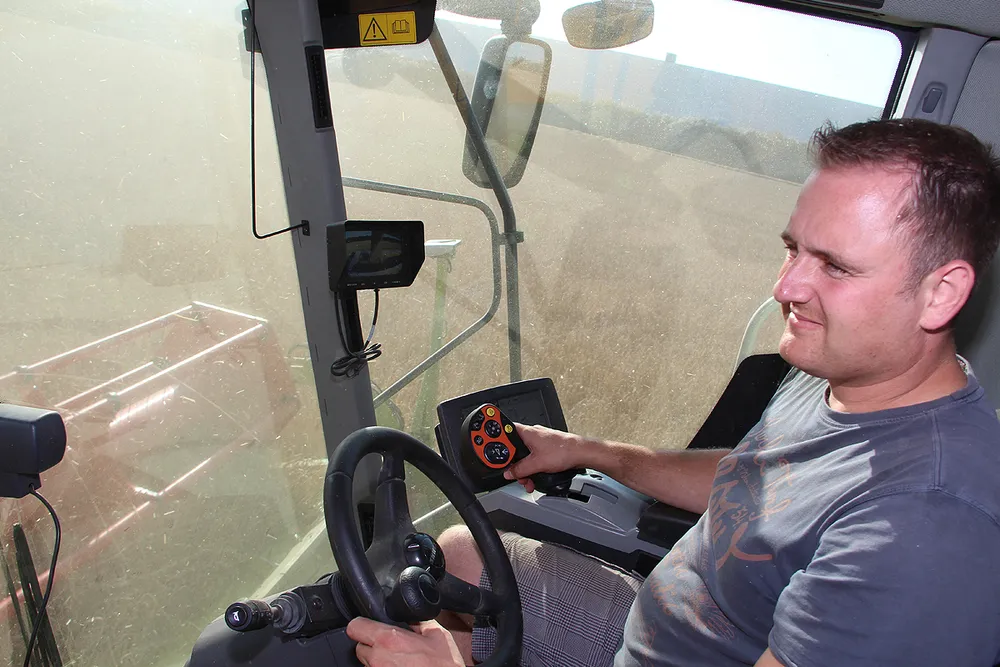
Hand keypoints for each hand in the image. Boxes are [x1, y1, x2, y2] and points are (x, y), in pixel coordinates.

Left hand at [346, 617, 464, 666]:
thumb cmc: (444, 665)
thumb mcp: (436, 634)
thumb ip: (418, 621)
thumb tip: (410, 614)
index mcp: (389, 639)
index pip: (355, 627)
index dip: (362, 625)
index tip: (369, 626)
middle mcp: (378, 659)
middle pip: (359, 647)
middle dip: (371, 645)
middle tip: (389, 646)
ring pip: (367, 663)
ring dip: (377, 660)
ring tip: (398, 660)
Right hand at [504, 424, 585, 492]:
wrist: (581, 453)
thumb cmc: (563, 451)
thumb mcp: (536, 464)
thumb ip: (520, 469)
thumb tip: (509, 473)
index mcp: (526, 432)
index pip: (505, 433)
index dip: (498, 443)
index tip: (495, 453)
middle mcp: (532, 434)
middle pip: (515, 449)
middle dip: (515, 465)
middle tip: (516, 475)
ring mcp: (539, 441)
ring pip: (524, 455)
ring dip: (524, 469)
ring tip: (528, 481)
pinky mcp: (546, 448)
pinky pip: (533, 457)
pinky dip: (532, 467)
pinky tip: (535, 476)